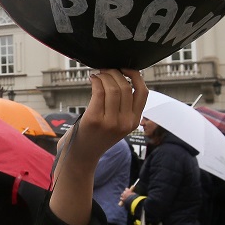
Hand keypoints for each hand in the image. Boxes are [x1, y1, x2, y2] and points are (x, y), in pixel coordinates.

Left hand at [49, 69, 146, 224]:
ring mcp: (110, 122)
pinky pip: (99, 91)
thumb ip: (123, 106)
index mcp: (134, 122)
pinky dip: (95, 81)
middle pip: (126, 86)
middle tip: (105, 70)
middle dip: (114, 72)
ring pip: (113, 87)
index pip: (143, 92)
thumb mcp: (116, 124)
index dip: (136, 75)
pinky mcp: (94, 119)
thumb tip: (121, 77)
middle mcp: (125, 122)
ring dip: (104, 75)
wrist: (80, 156)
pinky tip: (92, 79)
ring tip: (97, 75)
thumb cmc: (95, 136)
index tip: (125, 68)